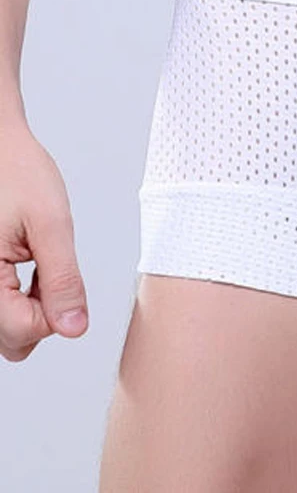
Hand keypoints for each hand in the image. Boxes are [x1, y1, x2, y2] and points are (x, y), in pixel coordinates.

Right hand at [0, 119, 87, 361]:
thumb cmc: (16, 172)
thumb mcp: (50, 224)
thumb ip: (62, 280)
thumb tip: (74, 327)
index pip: (23, 332)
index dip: (56, 310)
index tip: (62, 274)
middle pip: (12, 339)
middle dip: (42, 311)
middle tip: (49, 265)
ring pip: (5, 326)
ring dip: (29, 303)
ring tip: (34, 257)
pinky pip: (0, 305)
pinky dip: (18, 293)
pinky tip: (25, 260)